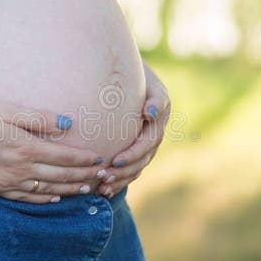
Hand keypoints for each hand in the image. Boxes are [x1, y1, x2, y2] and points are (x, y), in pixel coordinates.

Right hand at [0, 101, 107, 203]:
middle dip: (83, 176)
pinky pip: (26, 197)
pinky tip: (54, 196)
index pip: (63, 156)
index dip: (83, 159)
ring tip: (87, 189)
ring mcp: (6, 182)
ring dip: (69, 190)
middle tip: (102, 177)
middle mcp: (18, 169)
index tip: (99, 159)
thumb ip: (38, 118)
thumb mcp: (6, 109)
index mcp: (24, 147)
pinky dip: (44, 198)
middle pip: (60, 175)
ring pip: (46, 189)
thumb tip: (67, 123)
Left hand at [96, 63, 169, 197]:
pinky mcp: (135, 148)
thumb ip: (152, 97)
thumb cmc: (135, 73)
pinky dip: (118, 180)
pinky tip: (103, 189)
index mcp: (158, 119)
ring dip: (120, 180)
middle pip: (141, 160)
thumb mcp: (147, 80)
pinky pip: (129, 169)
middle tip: (103, 177)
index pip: (146, 143)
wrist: (127, 71)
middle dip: (123, 172)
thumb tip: (150, 113)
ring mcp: (146, 143)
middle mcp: (154, 134)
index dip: (132, 155)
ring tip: (102, 187)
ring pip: (136, 168)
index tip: (115, 160)